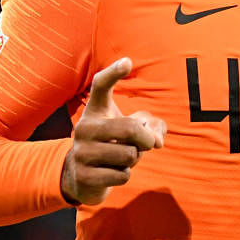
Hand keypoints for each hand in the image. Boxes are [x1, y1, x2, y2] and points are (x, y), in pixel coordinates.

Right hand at [61, 57, 166, 205]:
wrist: (81, 177)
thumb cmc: (113, 145)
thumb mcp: (130, 131)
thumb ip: (151, 127)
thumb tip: (158, 140)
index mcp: (95, 110)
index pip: (101, 85)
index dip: (114, 73)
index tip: (127, 62)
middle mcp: (84, 127)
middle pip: (130, 128)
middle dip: (147, 139)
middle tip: (148, 144)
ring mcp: (81, 152)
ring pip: (129, 154)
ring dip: (135, 159)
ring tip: (124, 158)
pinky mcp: (84, 176)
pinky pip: (122, 174)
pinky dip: (125, 174)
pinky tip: (113, 172)